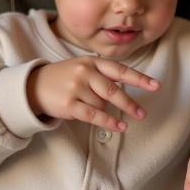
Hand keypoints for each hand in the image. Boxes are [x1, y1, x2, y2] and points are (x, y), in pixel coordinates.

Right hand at [26, 56, 159, 131]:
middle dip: (130, 103)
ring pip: (102, 104)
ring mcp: (76, 87)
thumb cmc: (63, 77)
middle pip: (114, 90)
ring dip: (107, 111)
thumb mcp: (82, 68)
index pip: (120, 70)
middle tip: (143, 114)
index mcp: (92, 62)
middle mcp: (85, 72)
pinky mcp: (70, 104)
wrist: (34, 85)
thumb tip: (127, 88)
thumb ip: (103, 74)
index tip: (156, 86)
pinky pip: (94, 115)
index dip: (139, 79)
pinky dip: (109, 122)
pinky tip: (120, 127)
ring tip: (114, 116)